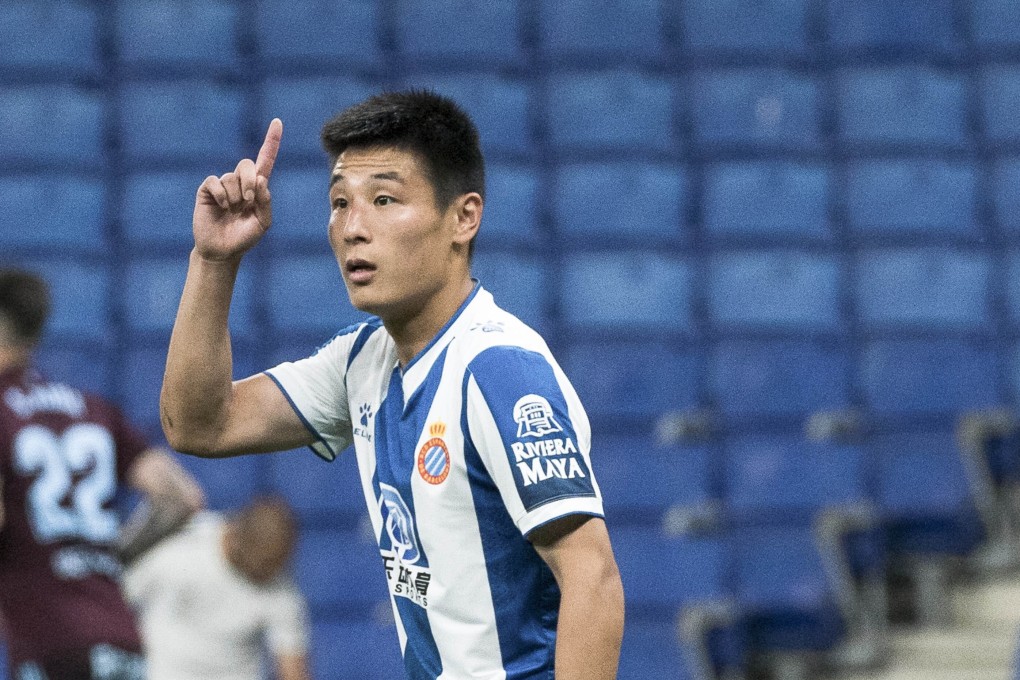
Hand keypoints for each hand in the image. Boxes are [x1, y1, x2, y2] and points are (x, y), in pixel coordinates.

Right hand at [193, 119, 281, 261]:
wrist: (222, 250)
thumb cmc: (244, 238)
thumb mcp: (262, 223)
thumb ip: (265, 202)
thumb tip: (261, 179)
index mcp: (257, 188)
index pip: (266, 160)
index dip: (271, 141)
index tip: (277, 122)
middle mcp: (240, 182)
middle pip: (248, 164)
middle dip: (249, 181)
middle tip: (247, 201)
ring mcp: (223, 185)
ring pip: (232, 177)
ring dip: (235, 196)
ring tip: (232, 211)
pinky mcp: (207, 190)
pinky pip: (215, 182)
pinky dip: (221, 195)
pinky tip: (222, 207)